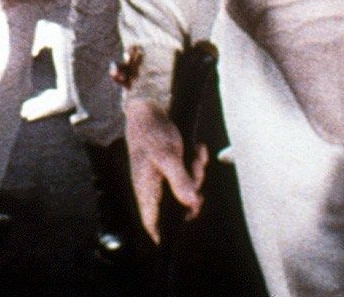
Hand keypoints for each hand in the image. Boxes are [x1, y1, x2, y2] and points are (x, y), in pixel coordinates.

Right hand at [125, 97, 208, 239]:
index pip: (152, 224)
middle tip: (197, 174)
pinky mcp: (172, 168)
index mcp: (146, 191)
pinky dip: (196, 162)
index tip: (183, 229)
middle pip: (177, 206)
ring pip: (187, 188)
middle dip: (193, 192)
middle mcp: (153, 188)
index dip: (165, 234)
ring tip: (196, 155)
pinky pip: (189, 173)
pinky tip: (197, 149)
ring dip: (197, 173)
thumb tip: (192, 204)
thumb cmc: (152, 133)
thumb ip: (180, 180)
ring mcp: (163, 178)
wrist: (150, 110)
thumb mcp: (168, 156)